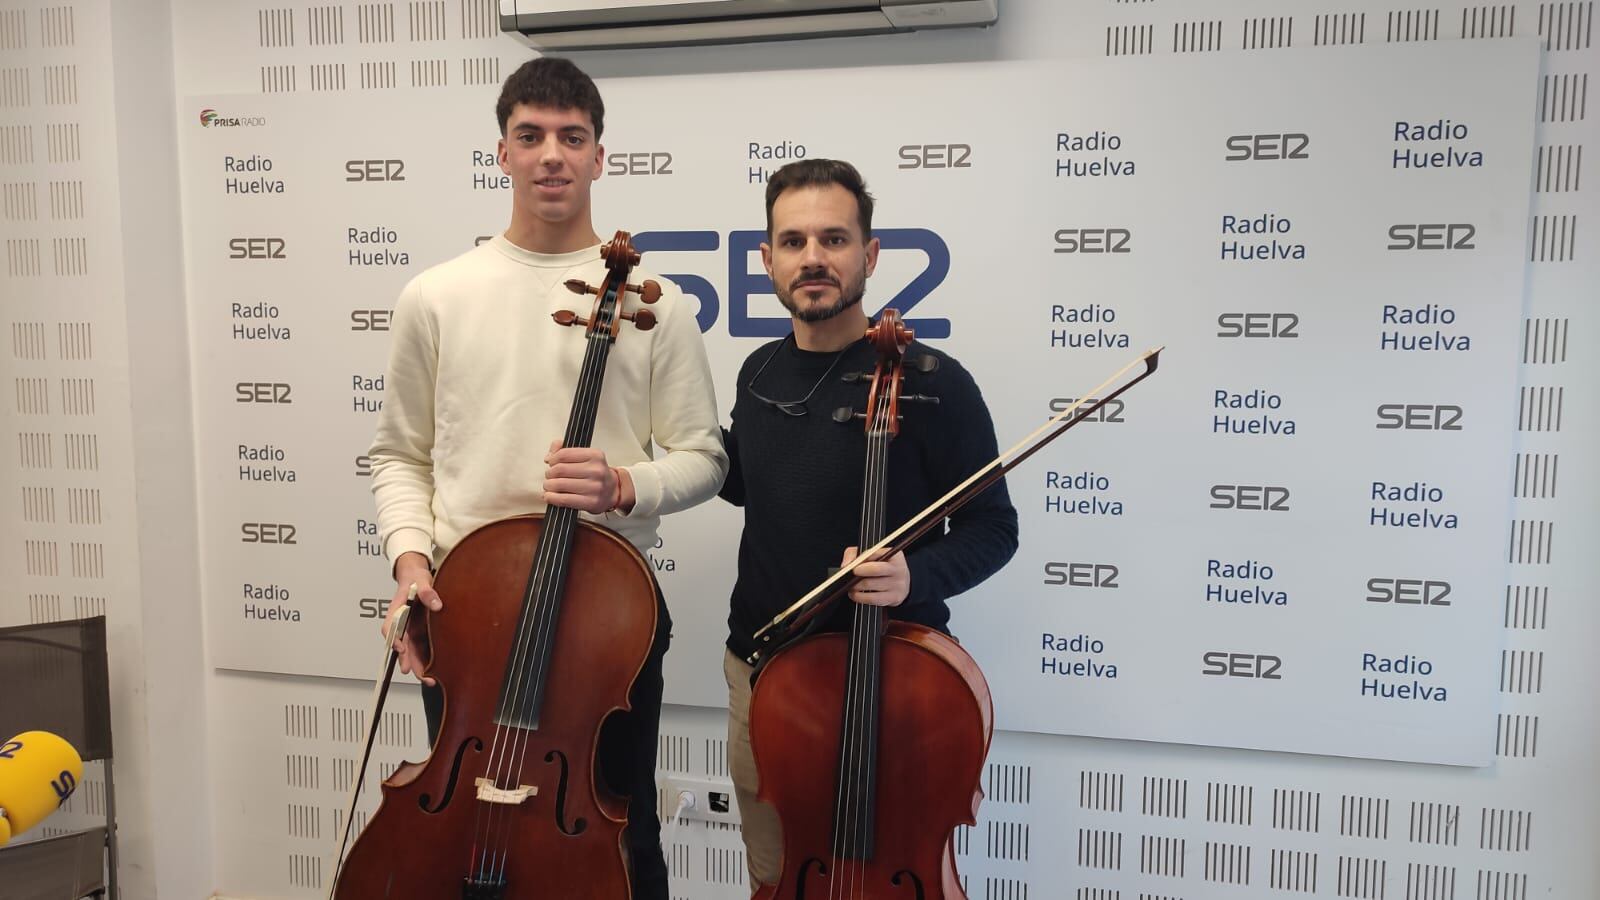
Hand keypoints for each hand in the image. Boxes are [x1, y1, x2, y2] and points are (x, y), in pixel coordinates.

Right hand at [385, 552, 441, 685]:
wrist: (419, 577)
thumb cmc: (416, 578)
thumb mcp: (422, 581)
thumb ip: (428, 592)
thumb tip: (436, 604)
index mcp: (397, 611)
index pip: (390, 627)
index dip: (394, 639)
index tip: (399, 648)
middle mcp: (402, 623)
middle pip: (401, 645)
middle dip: (406, 661)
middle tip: (414, 673)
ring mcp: (411, 629)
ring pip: (411, 651)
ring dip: (417, 666)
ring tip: (428, 680)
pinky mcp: (420, 632)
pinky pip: (422, 648)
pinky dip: (426, 660)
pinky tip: (435, 671)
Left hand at [543, 440, 632, 513]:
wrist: (612, 490)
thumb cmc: (595, 473)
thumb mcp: (585, 456)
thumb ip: (564, 449)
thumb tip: (549, 457)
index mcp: (595, 455)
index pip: (564, 454)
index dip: (553, 459)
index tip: (551, 463)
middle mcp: (596, 470)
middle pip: (560, 469)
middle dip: (549, 473)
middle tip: (550, 476)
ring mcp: (594, 487)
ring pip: (559, 484)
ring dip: (548, 485)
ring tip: (550, 486)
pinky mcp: (590, 502)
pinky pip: (563, 499)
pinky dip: (551, 498)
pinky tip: (550, 496)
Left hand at [842, 546, 909, 606]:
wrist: (900, 583)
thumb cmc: (882, 567)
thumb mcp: (871, 555)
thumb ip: (855, 554)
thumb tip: (846, 565)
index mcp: (894, 555)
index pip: (875, 554)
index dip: (861, 560)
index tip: (852, 566)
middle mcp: (898, 569)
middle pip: (875, 569)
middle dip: (859, 572)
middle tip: (850, 575)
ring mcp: (898, 585)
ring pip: (870, 585)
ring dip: (856, 586)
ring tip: (850, 585)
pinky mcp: (894, 598)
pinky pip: (872, 599)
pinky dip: (860, 597)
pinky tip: (855, 594)